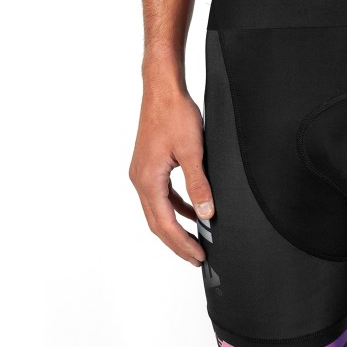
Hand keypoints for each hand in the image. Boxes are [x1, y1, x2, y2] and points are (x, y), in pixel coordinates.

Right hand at [129, 76, 212, 265]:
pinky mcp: (149, 165)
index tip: (199, 256)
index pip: (165, 224)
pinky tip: (190, 209)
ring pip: (158, 209)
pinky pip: (161, 194)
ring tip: (195, 239)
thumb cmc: (174, 114)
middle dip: (177, 242)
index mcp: (148, 180)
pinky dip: (175, 206)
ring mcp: (142, 172)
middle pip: (157, 222)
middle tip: (197, 257)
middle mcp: (140, 180)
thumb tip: (206, 214)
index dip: (182, 243)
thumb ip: (199, 184)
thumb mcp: (192, 151)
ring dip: (175, 226)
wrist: (162, 89)